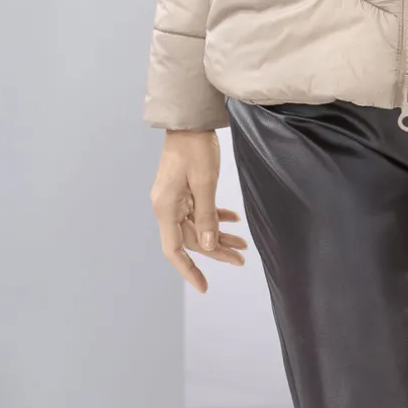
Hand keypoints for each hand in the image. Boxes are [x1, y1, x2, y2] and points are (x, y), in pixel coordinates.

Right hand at [149, 128, 247, 292]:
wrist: (189, 120)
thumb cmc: (195, 147)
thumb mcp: (204, 182)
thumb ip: (207, 216)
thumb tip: (209, 246)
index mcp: (166, 207)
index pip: (174, 250)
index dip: (188, 271)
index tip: (204, 286)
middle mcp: (167, 206)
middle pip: (191, 239)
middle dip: (216, 250)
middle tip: (240, 259)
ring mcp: (175, 198)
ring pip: (198, 226)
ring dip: (219, 234)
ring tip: (242, 244)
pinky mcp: (184, 189)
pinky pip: (199, 211)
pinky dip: (216, 216)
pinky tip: (233, 220)